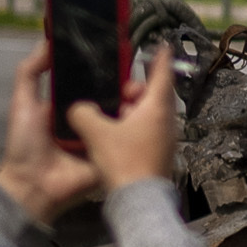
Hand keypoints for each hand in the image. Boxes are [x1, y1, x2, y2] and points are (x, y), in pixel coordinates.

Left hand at [0, 39, 174, 222]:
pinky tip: (140, 115)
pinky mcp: (112, 155)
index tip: (119, 55)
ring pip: (124, 116)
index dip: (105, 70)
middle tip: (134, 78)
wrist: (33, 184)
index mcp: (70, 107)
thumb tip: (47, 42)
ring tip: (139, 93)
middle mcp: (89, 121)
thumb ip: (30, 71)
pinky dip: (134, 128)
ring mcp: (103, 139)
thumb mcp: (23, 102)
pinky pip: (126, 139)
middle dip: (126, 87)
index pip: (93, 83)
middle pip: (113, 98)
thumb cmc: (25, 144)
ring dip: (133, 104)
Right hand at [75, 36, 179, 189]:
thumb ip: (83, 113)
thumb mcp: (96, 132)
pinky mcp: (158, 155)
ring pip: (148, 115)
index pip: (161, 74)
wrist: (139, 202)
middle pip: (153, 95)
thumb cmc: (124, 162)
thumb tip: (79, 109)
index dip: (158, 57)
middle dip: (136, 89)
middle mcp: (166, 122)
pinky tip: (114, 134)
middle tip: (120, 90)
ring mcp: (165, 140)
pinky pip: (146, 132)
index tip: (161, 44)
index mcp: (157, 108)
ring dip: (132, 109)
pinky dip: (132, 126)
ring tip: (112, 112)